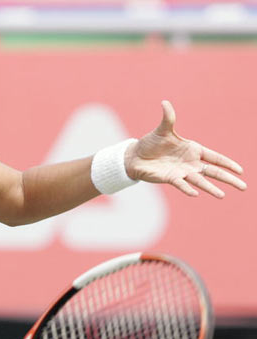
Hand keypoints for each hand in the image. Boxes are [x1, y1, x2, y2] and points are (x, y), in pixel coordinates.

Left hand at [125, 100, 246, 197]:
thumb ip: (168, 117)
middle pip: (213, 172)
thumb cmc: (151, 143)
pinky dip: (187, 189)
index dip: (228, 163)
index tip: (241, 170)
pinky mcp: (170, 178)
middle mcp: (190, 163)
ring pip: (200, 181)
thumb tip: (165, 102)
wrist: (135, 156)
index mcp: (193, 149)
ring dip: (211, 188)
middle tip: (243, 187)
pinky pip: (181, 185)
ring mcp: (181, 172)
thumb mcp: (162, 129)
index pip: (215, 158)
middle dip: (228, 179)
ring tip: (222, 196)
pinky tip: (195, 194)